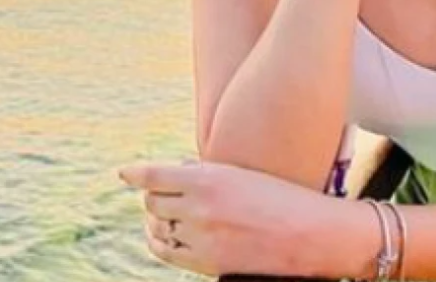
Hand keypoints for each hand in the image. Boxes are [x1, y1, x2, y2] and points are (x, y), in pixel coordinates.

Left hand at [119, 159, 336, 277]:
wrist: (312, 233)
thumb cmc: (281, 196)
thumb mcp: (241, 173)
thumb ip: (204, 174)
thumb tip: (174, 174)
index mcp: (208, 178)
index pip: (154, 175)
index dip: (135, 173)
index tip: (124, 173)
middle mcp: (200, 207)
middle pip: (152, 201)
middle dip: (155, 195)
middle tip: (163, 192)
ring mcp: (202, 238)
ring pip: (157, 226)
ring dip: (157, 218)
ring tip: (163, 214)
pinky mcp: (208, 263)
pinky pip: (166, 252)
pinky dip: (159, 242)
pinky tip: (162, 236)